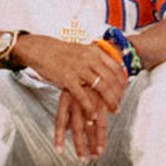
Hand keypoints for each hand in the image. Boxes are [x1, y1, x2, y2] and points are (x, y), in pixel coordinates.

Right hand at [17, 35, 127, 155]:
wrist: (41, 50)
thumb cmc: (61, 52)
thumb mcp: (83, 50)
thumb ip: (96, 58)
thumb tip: (110, 66)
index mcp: (95, 51)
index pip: (116, 67)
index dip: (122, 81)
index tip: (124, 91)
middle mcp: (90, 58)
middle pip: (111, 79)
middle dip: (118, 94)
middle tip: (119, 105)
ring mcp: (79, 68)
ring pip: (101, 87)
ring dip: (109, 101)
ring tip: (113, 110)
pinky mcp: (68, 78)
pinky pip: (82, 96)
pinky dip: (89, 107)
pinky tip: (93, 116)